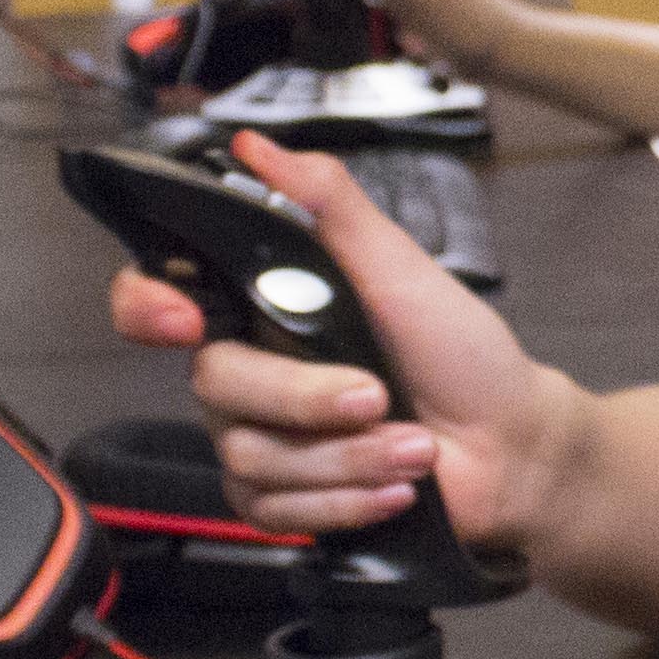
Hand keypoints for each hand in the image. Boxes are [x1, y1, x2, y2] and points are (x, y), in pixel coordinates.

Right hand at [106, 131, 574, 536]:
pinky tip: (394, 487)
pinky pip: (273, 511)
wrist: (510, 445)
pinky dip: (345, 500)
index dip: (148, 306)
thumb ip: (327, 201)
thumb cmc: (459, 351)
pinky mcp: (283, 504)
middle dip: (305, 396)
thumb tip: (256, 146)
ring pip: (249, 456)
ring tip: (411, 445)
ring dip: (345, 455)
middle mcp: (250, 372)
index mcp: (263, 304)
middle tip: (378, 394)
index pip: (158, 298)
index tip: (184, 319)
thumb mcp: (398, 262)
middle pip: (215, 384)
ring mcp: (262, 441)